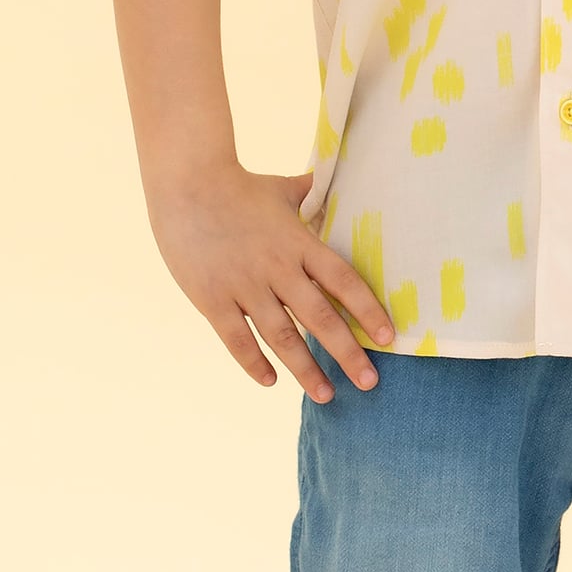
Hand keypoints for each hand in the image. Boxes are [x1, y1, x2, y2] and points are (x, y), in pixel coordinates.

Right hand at [146, 165, 391, 397]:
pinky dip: (254, 363)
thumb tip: (332, 177)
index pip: (343, 282)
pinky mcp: (212, 299)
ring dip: (305, 369)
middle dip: (347, 353)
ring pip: (281, 337)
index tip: (387, 338)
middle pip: (319, 318)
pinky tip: (270, 381)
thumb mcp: (281, 189)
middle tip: (369, 383)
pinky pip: (237, 339)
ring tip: (326, 395)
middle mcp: (276, 268)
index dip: (367, 311)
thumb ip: (310, 192)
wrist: (184, 184)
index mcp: (298, 243)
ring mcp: (244, 286)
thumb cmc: (237, 185)